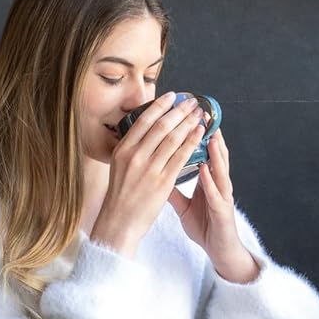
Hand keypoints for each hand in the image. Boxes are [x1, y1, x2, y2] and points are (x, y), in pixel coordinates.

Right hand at [89, 93, 208, 256]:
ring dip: (189, 123)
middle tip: (192, 102)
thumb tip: (146, 133)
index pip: (143, 121)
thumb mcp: (118, 167)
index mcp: (122, 150)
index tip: (172, 96)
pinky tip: (200, 133)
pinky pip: (181, 156)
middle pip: (161, 126)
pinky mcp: (162, 181)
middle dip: (179, 111)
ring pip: (173, 139)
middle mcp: (135, 156)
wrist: (119, 222)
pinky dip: (192, 142)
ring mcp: (149, 168)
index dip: (160, 106)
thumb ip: (131, 150)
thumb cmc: (120, 196)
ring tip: (199, 114)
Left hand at [167, 129, 254, 277]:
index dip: (194, 136)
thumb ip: (172, 187)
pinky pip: (215, 194)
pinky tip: (204, 169)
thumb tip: (156, 173)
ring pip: (220, 169)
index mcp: (207, 180)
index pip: (201, 153)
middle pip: (214, 155)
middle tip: (200, 114)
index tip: (184, 117)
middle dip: (207, 135)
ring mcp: (222, 196)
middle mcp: (217, 184)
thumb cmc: (204, 224)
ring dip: (214, 152)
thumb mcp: (184, 204)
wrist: (218, 249)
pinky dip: (209, 181)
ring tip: (208, 133)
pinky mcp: (223, 211)